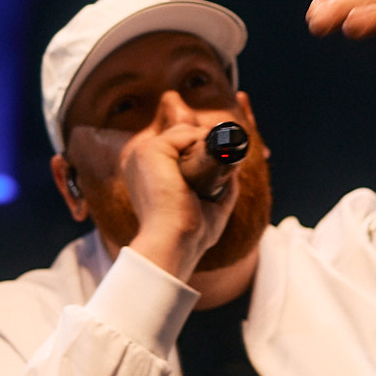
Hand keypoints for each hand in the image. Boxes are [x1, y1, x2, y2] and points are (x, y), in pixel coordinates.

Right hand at [115, 103, 240, 281]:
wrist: (175, 243)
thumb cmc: (189, 235)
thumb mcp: (210, 207)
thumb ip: (222, 186)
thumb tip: (235, 169)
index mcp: (147, 173)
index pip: (177, 148)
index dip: (200, 152)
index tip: (220, 164)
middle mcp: (140, 161)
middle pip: (182, 136)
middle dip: (206, 145)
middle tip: (223, 166)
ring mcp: (143, 153)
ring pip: (185, 132)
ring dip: (206, 143)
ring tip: (213, 169)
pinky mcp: (150, 150)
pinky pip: (185, 133)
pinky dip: (202, 141)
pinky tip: (206, 163)